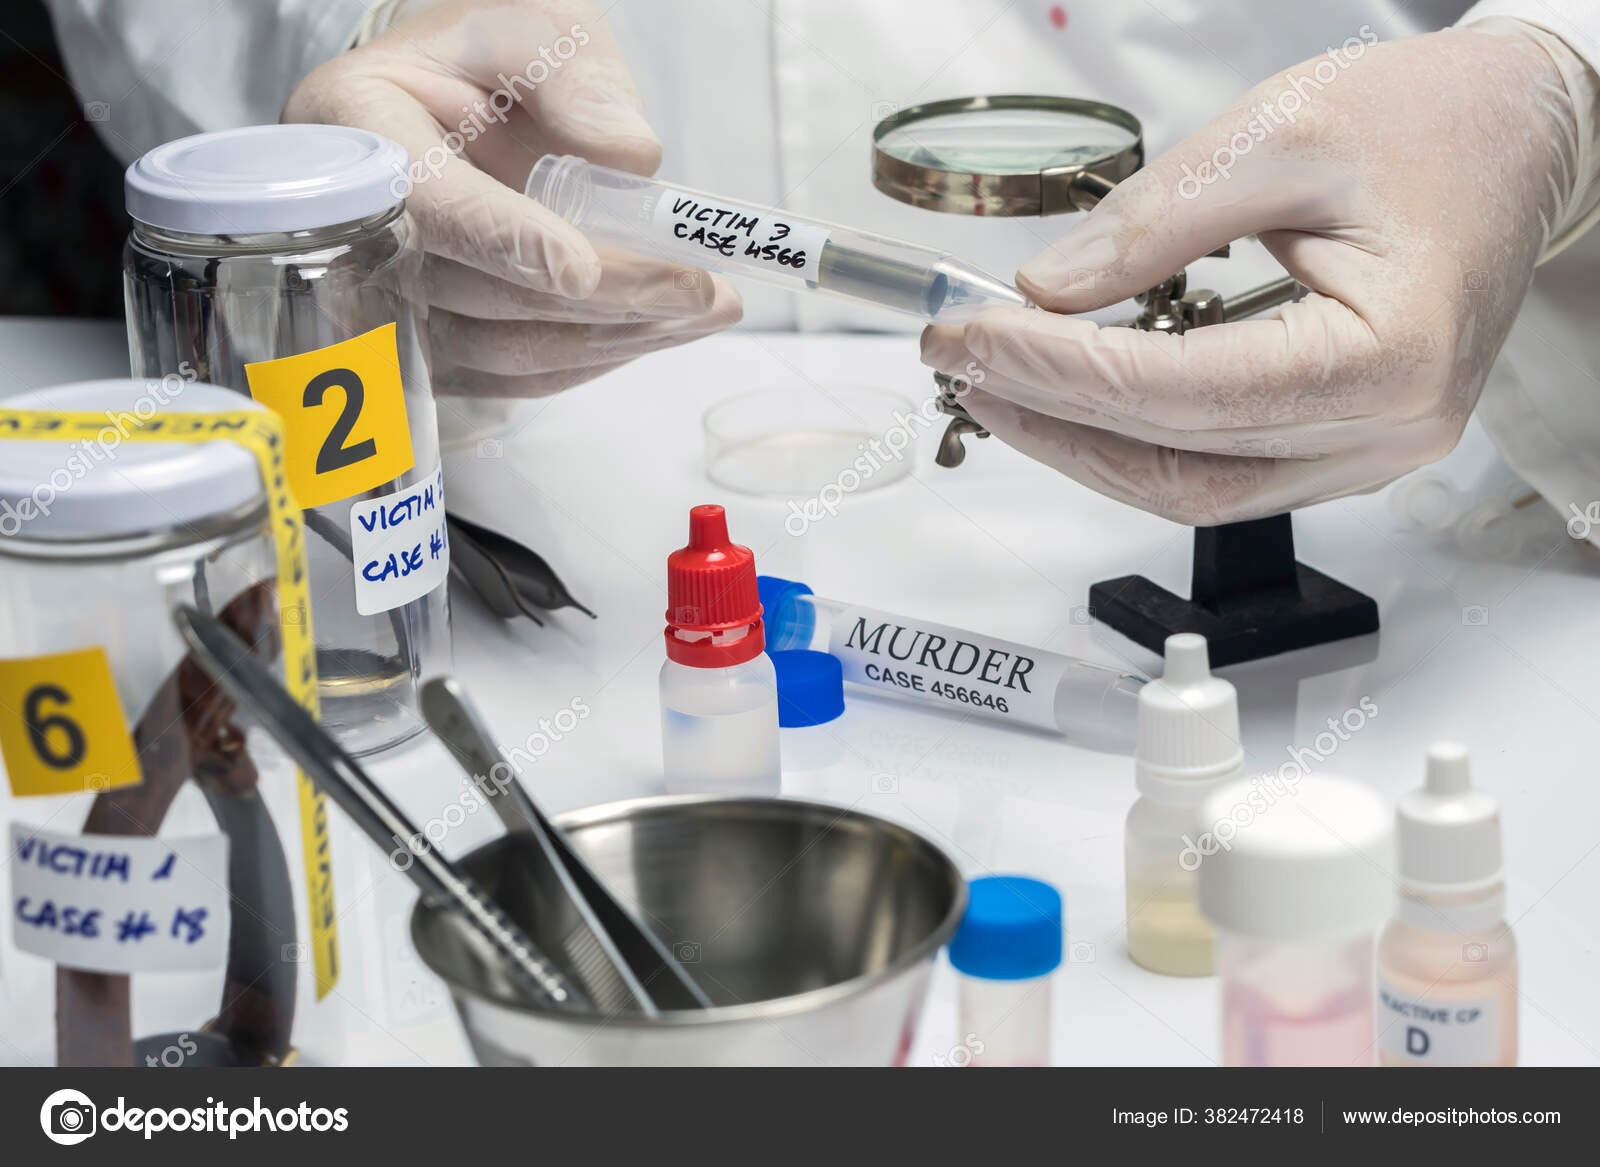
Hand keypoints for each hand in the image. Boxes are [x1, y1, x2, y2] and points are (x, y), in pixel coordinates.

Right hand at [285, 0, 740, 401]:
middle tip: (699, 289)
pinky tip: (655, 330)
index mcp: (359, 126)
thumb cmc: (491, 61)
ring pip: (501, 349)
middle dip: (601, 298)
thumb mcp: (535, 28)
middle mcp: (354, 226)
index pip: (432, 204)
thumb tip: (629, 160)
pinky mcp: (432, 349)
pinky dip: (590, 358)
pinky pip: (511, 377)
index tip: (582, 268)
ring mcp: (387, 300)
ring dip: (611, 338)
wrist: (459, 100)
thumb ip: (577, 80)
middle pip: (476, 291)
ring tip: (701, 310)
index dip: (507, 242)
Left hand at [921, 21, 1598, 523]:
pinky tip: (1072, 400)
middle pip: (1179, 462)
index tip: (973, 333)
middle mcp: (1387, 431)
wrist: (1517, 136)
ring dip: (1083, 447)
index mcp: (1389, 356)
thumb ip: (1156, 220)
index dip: (1062, 370)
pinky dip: (1134, 444)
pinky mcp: (1343, 446)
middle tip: (962, 361)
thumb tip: (1048, 290)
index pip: (1184, 392)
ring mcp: (1369, 452)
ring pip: (1192, 490)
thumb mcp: (1282, 135)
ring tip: (998, 385)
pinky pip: (1219, 473)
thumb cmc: (1430, 124)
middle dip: (1053, 415)